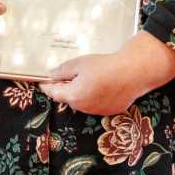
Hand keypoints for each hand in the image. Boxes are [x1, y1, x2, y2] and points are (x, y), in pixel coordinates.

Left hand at [38, 32, 174, 115]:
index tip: (42, 83)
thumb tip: (51, 75)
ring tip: (88, 79)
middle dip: (65, 90)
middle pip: (69, 99)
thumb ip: (62, 71)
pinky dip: (95, 96)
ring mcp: (98, 111)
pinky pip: (97, 104)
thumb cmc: (104, 66)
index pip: (54, 93)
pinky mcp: (111, 111)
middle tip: (65, 78)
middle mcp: (84, 107)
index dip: (47, 87)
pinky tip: (103, 85)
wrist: (132, 73)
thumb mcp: (79, 63)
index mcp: (73, 96)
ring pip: (84, 102)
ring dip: (81, 93)